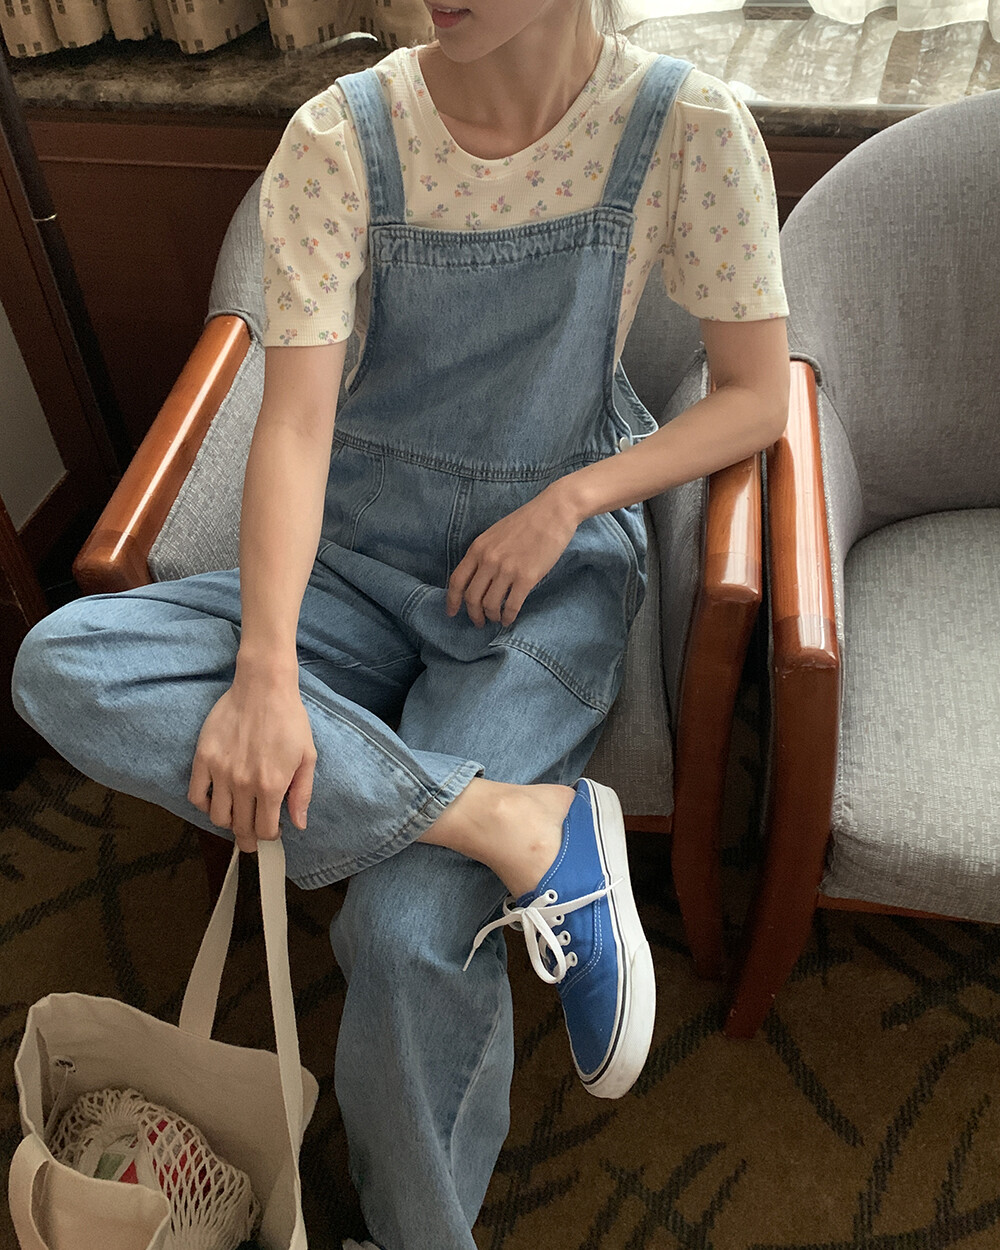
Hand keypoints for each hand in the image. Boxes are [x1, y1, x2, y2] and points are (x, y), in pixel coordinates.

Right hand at [187, 670, 315, 852]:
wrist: (263, 687)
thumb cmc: (289, 719)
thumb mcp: (307, 756)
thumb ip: (302, 793)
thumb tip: (299, 824)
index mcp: (272, 785)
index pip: (265, 829)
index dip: (269, 837)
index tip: (273, 832)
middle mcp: (244, 783)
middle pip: (240, 828)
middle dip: (248, 839)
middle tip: (252, 838)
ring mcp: (221, 772)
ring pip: (218, 817)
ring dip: (228, 823)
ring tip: (237, 816)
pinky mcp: (203, 758)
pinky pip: (196, 795)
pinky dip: (205, 805)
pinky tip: (217, 800)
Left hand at [446, 485, 579, 627]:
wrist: (553, 511)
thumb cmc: (527, 521)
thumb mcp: (495, 534)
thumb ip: (483, 553)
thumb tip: (478, 578)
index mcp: (478, 548)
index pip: (457, 580)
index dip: (452, 601)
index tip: (452, 612)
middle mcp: (489, 560)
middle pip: (472, 597)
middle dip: (473, 614)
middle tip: (479, 622)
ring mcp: (507, 569)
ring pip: (490, 604)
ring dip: (492, 617)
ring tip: (497, 619)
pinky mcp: (526, 577)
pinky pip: (511, 605)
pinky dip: (508, 617)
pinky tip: (509, 619)